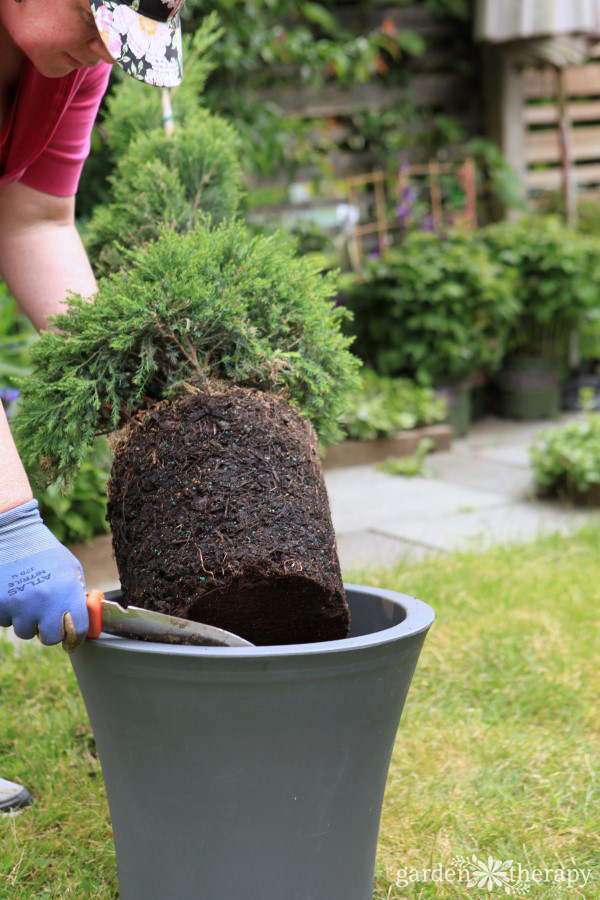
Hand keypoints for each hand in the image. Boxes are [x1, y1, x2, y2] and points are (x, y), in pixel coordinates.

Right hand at [0, 500, 87, 648]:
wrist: (13, 535)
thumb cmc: (45, 551)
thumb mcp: (70, 568)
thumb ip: (76, 594)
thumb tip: (83, 618)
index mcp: (68, 593)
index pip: (78, 630)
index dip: (75, 639)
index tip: (72, 642)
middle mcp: (46, 603)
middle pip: (50, 638)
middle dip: (49, 631)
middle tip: (46, 618)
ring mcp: (21, 606)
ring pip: (25, 631)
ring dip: (27, 621)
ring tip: (28, 599)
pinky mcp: (0, 606)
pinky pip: (6, 621)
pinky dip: (10, 613)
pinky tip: (13, 594)